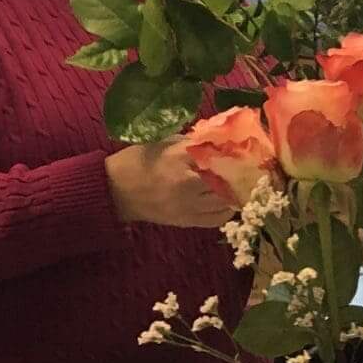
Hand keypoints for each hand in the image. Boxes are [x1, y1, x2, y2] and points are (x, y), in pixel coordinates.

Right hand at [105, 136, 236, 228]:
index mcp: (177, 157)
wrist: (115, 191)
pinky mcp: (187, 221)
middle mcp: (186, 183)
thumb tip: (219, 141)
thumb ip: (190, 142)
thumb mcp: (161, 142)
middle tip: (248, 166)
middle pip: (227, 177)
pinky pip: (217, 218)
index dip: (232, 149)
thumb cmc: (137, 161)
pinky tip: (227, 201)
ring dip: (235, 191)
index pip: (216, 151)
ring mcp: (188, 205)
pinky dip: (226, 210)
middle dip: (239, 171)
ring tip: (240, 183)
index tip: (242, 147)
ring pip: (226, 200)